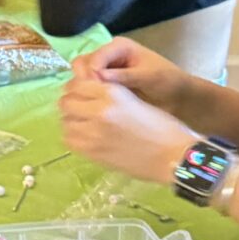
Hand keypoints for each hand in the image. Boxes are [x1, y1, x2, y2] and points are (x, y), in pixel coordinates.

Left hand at [58, 74, 196, 184]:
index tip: (83, 94)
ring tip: (85, 125)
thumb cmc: (162, 126)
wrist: (173, 156)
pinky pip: (69, 140)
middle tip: (82, 110)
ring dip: (72, 121)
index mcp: (112, 93)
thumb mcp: (135, 100)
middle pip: (66, 102)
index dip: (77, 88)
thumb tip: (85, 93)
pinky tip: (87, 138)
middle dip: (72, 104)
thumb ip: (109, 95)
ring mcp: (93, 132)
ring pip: (65, 121)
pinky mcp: (92, 152)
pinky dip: (74, 137)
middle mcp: (98, 110)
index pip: (77, 84)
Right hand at [71, 36, 200, 119]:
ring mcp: (104, 70)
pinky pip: (87, 88)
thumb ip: (124, 75)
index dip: (91, 73)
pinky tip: (92, 107)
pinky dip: (87, 95)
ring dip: (83, 89)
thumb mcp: (149, 76)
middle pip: (82, 64)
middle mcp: (108, 56)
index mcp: (119, 46)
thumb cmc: (167, 81)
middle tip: (90, 98)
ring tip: (91, 104)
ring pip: (81, 76)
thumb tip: (98, 76)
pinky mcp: (104, 85)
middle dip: (83, 80)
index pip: (95, 57)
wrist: (177, 97)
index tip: (95, 90)